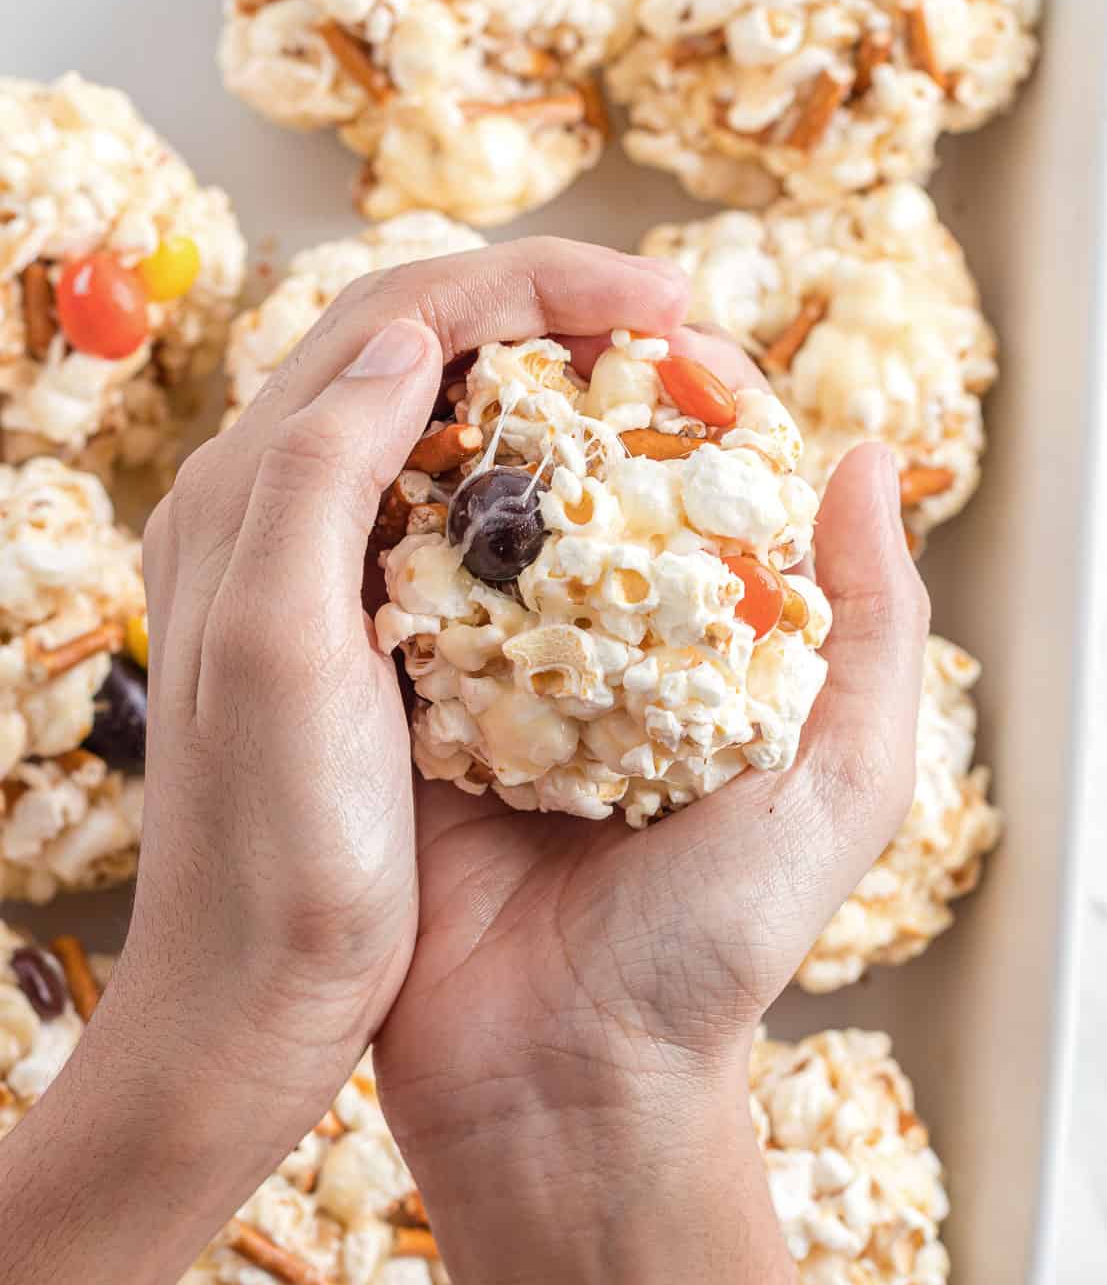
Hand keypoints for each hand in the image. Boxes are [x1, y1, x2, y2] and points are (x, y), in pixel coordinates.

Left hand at [105, 237, 692, 1166]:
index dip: (541, 281)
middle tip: (680, 333)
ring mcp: (309, 564)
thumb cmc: (279, 856)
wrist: (250, 1003)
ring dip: (549, 380)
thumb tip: (412, 336)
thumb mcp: (287, 656)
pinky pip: (447, 501)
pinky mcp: (351, 625)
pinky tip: (602, 499)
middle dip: (555, 310)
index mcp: (249, 493)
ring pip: (441, 414)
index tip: (668, 304)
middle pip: (422, 342)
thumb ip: (318, 476)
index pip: (403, 313)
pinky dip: (532, 470)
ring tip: (657, 390)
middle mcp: (267, 505)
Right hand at [368, 318, 919, 1284]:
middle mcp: (580, 663)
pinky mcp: (395, 724)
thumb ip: (874, 629)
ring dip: (453, 447)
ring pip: (464, 530)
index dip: (672, 399)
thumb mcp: (839, 785)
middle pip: (563, 495)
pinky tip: (373, 458)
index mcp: (684, 665)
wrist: (563, 1090)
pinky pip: (381, 604)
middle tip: (532, 318)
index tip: (658, 320)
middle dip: (546, 399)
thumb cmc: (711, 949)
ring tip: (447, 357)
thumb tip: (870, 462)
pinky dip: (379, 534)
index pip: (680, 495)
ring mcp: (481, 688)